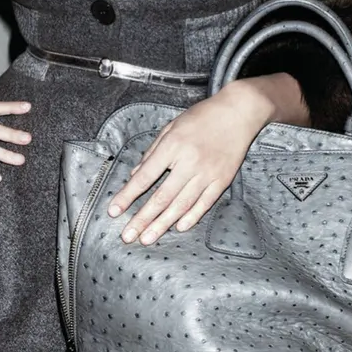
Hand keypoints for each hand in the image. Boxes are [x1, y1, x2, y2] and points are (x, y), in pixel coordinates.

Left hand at [105, 80, 279, 244]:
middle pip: (162, 197)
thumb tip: (135, 174)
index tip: (113, 210)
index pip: (145, 176)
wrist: (238, 113)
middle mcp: (189, 162)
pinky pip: (204, 203)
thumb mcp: (171, 127)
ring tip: (147, 238)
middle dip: (142, 218)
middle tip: (127, 236)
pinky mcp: (222, 180)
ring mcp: (207, 173)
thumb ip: (152, 151)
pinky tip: (177, 228)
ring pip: (181, 205)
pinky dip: (191, 217)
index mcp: (173, 146)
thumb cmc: (201, 117)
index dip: (128, 195)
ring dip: (162, 224)